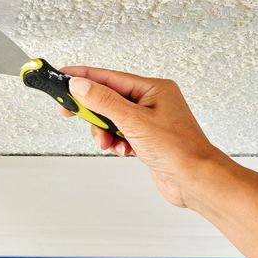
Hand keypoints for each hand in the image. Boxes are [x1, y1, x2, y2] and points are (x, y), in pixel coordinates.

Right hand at [58, 66, 225, 207]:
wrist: (195, 181)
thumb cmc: (178, 150)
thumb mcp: (133, 121)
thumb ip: (103, 101)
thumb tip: (80, 85)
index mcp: (153, 89)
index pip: (109, 77)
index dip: (84, 77)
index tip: (62, 76)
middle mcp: (152, 101)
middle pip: (108, 98)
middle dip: (93, 111)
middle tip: (69, 112)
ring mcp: (149, 120)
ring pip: (111, 118)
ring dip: (104, 131)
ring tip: (108, 143)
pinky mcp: (146, 138)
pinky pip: (119, 133)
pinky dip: (114, 141)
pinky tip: (121, 150)